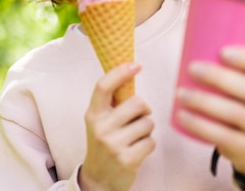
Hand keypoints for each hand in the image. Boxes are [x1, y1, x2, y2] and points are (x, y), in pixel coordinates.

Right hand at [79, 63, 155, 190]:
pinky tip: (137, 150)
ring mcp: (113, 144)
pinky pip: (151, 142)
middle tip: (138, 118)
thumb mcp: (99, 122)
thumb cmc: (104, 144)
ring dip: (147, 130)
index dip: (120, 72)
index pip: (104, 86)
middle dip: (144, 110)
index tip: (136, 65)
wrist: (98, 179)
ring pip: (148, 123)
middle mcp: (100, 127)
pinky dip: (148, 145)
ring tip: (135, 138)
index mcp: (93, 114)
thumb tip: (130, 72)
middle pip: (137, 103)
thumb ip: (111, 104)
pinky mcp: (127, 160)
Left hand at [174, 47, 244, 176]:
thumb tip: (197, 17)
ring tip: (180, 93)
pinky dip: (201, 127)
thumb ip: (230, 61)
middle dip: (219, 78)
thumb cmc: (240, 102)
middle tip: (192, 68)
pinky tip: (183, 116)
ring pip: (236, 115)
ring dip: (204, 102)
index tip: (221, 51)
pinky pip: (226, 139)